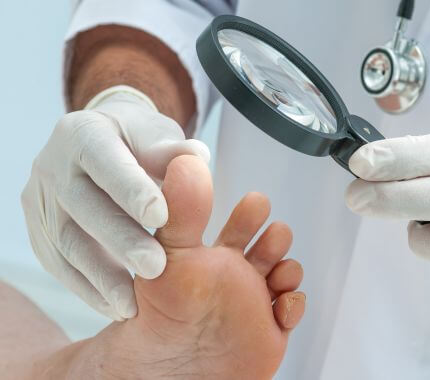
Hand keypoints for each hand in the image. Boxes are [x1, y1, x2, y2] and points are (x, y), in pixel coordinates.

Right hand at [21, 85, 209, 319]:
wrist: (105, 144)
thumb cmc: (139, 140)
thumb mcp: (156, 134)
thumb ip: (173, 150)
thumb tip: (197, 156)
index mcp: (83, 133)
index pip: (104, 161)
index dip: (130, 189)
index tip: (161, 217)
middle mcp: (53, 164)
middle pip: (82, 206)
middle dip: (120, 240)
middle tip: (156, 268)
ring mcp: (41, 199)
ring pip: (65, 242)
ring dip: (100, 276)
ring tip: (132, 304)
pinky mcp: (39, 229)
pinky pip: (58, 263)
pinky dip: (86, 288)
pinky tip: (114, 306)